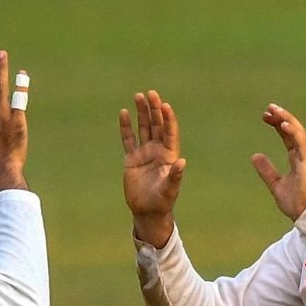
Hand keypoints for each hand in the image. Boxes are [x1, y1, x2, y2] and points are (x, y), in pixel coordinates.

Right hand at [120, 90, 185, 248]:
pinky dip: (126, 127)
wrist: (147, 211)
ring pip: (143, 128)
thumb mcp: (170, 189)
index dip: (168, 119)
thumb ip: (175, 176)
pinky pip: (128, 139)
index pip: (169, 132)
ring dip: (141, 112)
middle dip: (154, 109)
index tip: (165, 105)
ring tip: (138, 96)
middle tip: (151, 93)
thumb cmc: (162, 201)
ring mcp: (144, 153)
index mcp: (169, 155)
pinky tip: (124, 113)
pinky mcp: (132, 158)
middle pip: (157, 125)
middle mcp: (157, 150)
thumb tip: (182, 162)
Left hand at [251, 104, 305, 221]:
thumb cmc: (294, 202)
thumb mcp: (275, 184)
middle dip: (282, 117)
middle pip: (294, 130)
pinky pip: (302, 144)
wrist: (302, 215)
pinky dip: (293, 133)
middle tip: (269, 108)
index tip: (266, 116)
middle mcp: (303, 155)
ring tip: (274, 110)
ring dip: (287, 120)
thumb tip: (255, 156)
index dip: (278, 124)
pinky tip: (283, 124)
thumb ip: (267, 170)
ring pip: (299, 133)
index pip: (288, 136)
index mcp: (297, 158)